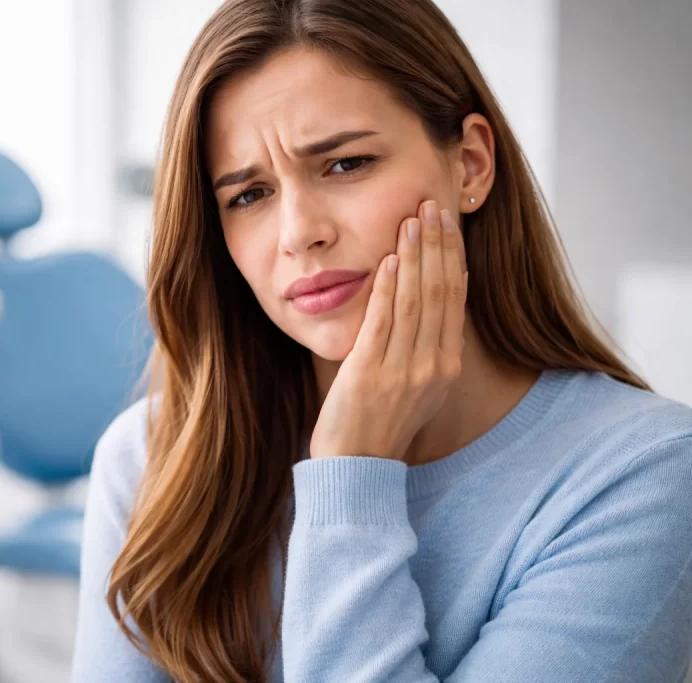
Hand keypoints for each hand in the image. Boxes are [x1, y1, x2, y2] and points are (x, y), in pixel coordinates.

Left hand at [309, 200, 467, 461]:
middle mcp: (432, 366)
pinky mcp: (370, 372)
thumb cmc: (382, 421)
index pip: (456, 298)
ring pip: (416, 301)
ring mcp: (403, 369)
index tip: (448, 223)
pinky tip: (391, 259)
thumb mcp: (422, 384)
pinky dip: (389, 288)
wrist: (356, 464)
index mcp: (447, 366)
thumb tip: (447, 289)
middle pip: (441, 292)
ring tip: (413, 219)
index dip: (452, 256)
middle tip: (433, 205)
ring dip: (415, 256)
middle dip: (438, 245)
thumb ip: (434, 341)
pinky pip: (384, 322)